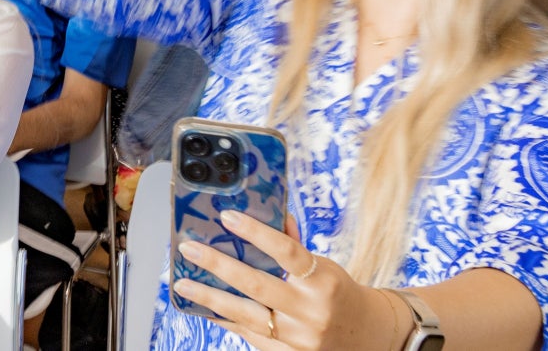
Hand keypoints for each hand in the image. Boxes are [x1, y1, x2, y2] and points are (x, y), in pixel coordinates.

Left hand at [171, 210, 388, 350]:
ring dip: (210, 298)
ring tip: (182, 284)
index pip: (286, 251)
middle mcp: (311, 310)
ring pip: (247, 316)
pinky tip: (203, 307)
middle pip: (258, 285)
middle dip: (219, 266)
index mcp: (323, 280)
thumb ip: (294, 244)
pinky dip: (225, 320)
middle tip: (189, 249)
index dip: (255, 232)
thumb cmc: (338, 294)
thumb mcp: (325, 266)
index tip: (227, 216)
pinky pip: (249, 336)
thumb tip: (270, 212)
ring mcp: (299, 337)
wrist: (365, 336)